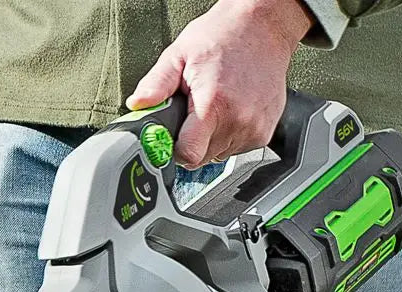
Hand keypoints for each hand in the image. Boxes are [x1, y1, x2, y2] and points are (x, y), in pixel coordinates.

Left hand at [127, 0, 313, 167]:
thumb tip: (137, 105)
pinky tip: (232, 109)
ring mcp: (254, 129)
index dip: (175, 151)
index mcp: (214, 105)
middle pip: (202, 157)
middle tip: (195, 111)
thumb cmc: (223, 36)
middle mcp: (237, 121)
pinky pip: (237, 148)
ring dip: (212, 137)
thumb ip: (156, 84)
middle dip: (193, 140)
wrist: (262, 25)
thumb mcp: (179, 54)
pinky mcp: (264, 133)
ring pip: (218, 154)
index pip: (188, 156)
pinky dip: (230, 134)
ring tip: (216, 106)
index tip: (172, 138)